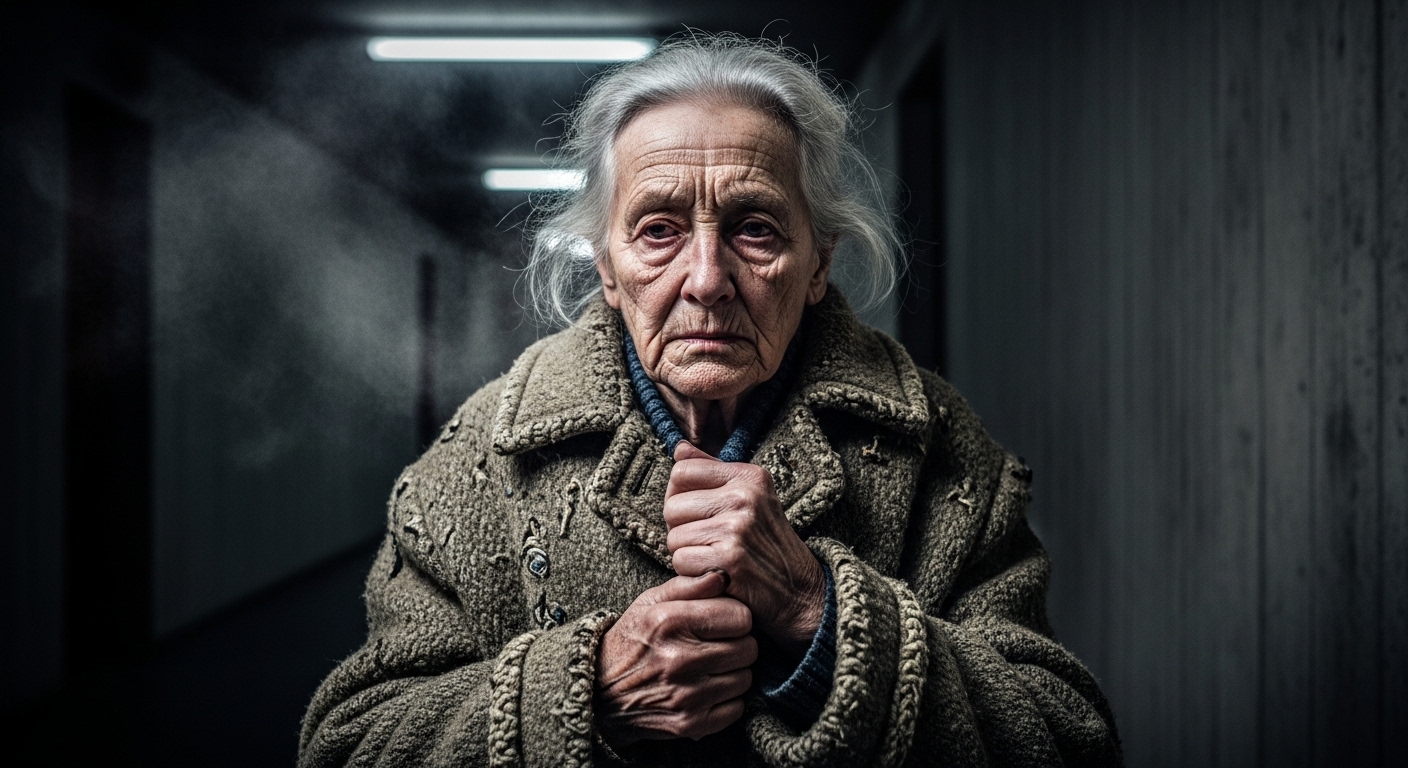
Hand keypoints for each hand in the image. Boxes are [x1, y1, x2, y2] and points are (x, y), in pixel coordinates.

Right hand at [595, 571, 757, 744]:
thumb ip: (689, 585)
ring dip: (733, 672)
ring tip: (710, 667)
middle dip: (737, 643)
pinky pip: (736, 709)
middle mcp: (678, 659)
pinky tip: (706, 690)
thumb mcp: (650, 602)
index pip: (741, 616)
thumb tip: (723, 575)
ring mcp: (685, 695)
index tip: (722, 621)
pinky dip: (726, 701)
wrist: (600, 693)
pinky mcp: (689, 723)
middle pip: (748, 648)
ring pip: (745, 678)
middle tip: (717, 644)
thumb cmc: (632, 640)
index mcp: (670, 621)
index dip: (735, 616)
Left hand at [665, 442, 825, 655]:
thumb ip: (712, 471)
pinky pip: (681, 561)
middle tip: (709, 543)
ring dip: (687, 555)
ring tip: (716, 558)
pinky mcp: (730, 557)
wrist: (800, 593)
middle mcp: (745, 496)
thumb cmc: (768, 545)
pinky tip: (716, 574)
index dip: (680, 496)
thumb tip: (679, 448)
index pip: (681, 472)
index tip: (699, 514)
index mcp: (749, 476)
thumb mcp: (751, 499)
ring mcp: (738, 527)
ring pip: (673, 537)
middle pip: (672, 506)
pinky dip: (692, 574)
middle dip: (681, 530)